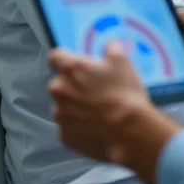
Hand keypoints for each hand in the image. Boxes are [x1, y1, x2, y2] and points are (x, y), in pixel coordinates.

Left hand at [49, 43, 181, 183]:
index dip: (65, 58)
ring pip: (63, 106)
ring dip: (75, 106)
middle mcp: (59, 91)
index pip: (55, 56)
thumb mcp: (122, 61)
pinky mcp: (64, 136)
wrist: (127, 131)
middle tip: (94, 90)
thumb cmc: (123, 92)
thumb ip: (110, 48)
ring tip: (97, 112)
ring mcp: (60, 116)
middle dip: (73, 85)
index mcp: (71, 70)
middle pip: (60, 83)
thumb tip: (107, 47)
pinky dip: (79, 126)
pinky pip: (69, 127)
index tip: (77, 64)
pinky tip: (96, 126)